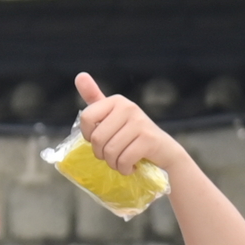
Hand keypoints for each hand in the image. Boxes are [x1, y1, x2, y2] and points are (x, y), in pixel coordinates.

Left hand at [64, 76, 190, 182]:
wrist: (164, 152)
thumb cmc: (133, 136)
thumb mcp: (113, 116)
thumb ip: (95, 98)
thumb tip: (79, 75)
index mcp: (116, 101)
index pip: (86, 117)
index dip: (89, 135)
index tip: (101, 139)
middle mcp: (128, 107)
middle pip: (97, 138)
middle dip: (101, 154)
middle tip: (113, 154)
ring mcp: (139, 122)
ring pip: (110, 151)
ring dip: (113, 163)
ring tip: (122, 161)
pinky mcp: (148, 139)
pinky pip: (123, 159)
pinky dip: (125, 169)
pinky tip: (131, 166)